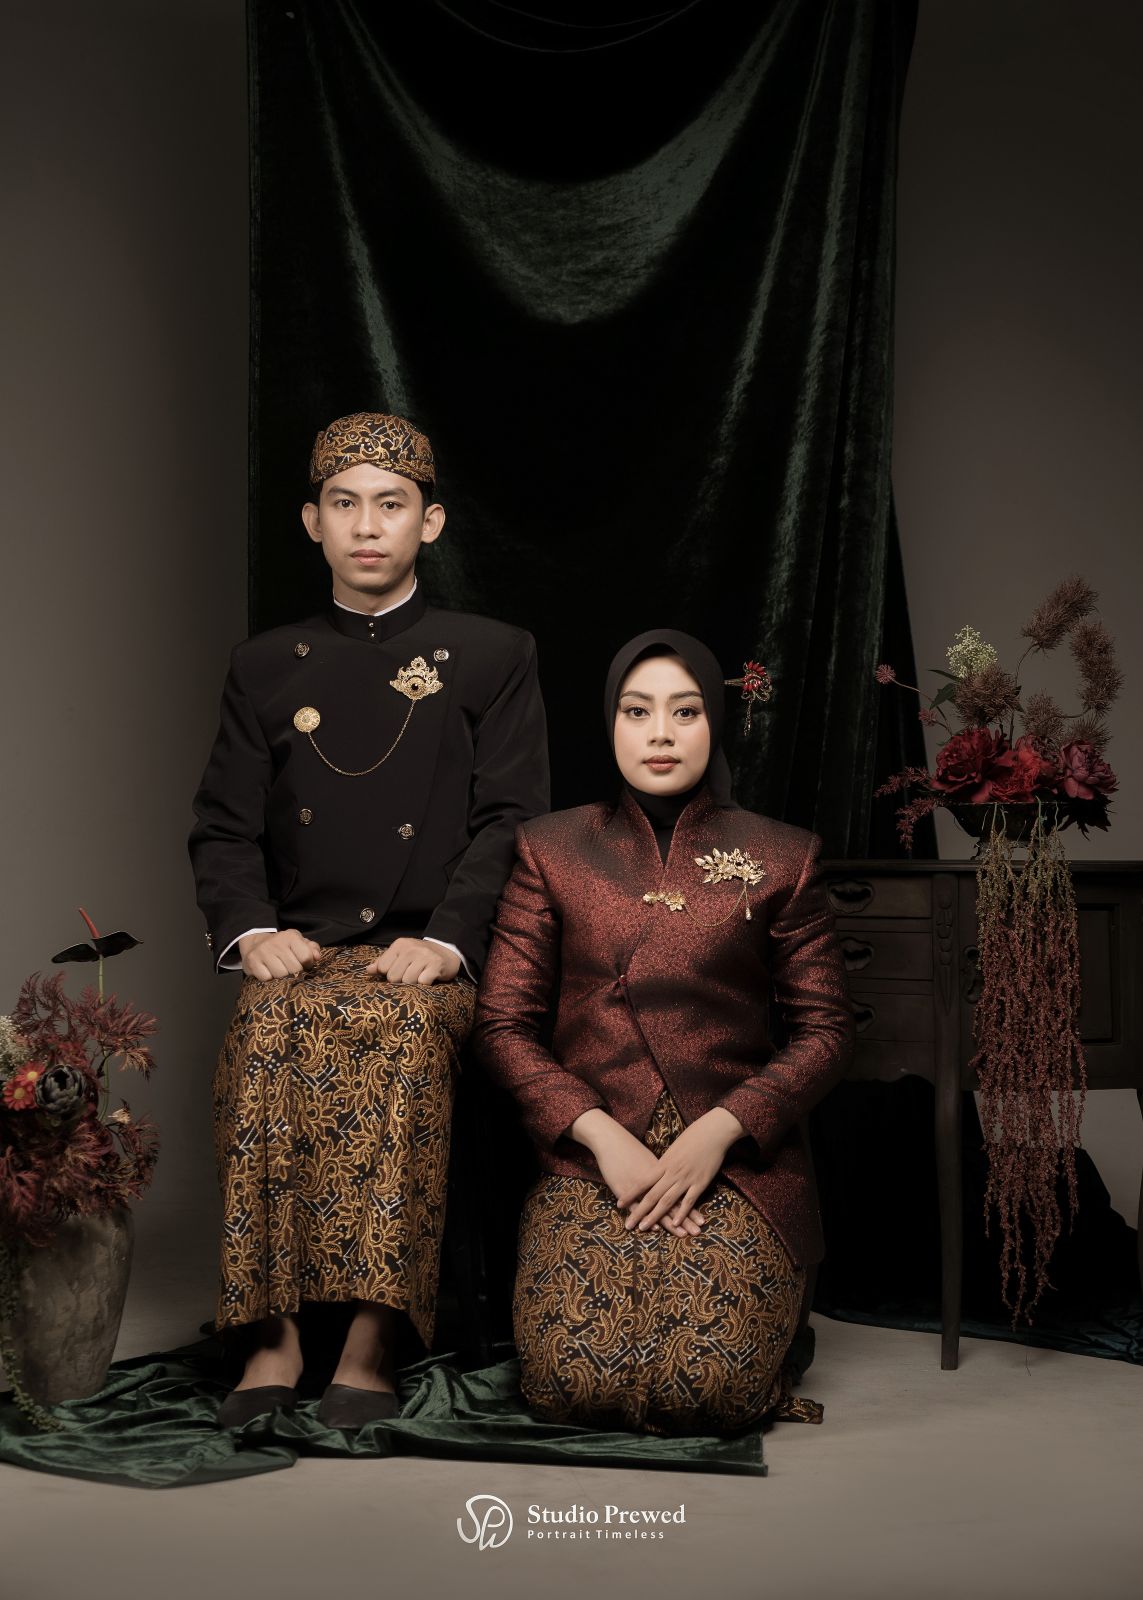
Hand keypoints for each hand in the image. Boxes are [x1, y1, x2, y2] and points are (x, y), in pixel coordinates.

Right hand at [239, 929, 320, 980]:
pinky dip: (269, 979)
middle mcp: (276, 943)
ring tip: (280, 971)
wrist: (255, 943)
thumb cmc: (282, 946)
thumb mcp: (298, 942)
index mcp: (290, 937)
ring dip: (282, 977)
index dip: (307, 964)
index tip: (303, 964)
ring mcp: (263, 952)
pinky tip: (269, 972)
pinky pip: (266, 979)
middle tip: (291, 969)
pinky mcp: (252, 962)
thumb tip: (317, 957)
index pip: (306, 957)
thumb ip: (311, 948)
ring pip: (281, 975)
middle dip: (295, 972)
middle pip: (294, 969)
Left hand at [366, 938, 460, 984]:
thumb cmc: (420, 956)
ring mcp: (424, 956)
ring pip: (408, 981)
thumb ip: (384, 961)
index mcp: (400, 945)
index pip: (383, 968)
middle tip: (412, 974)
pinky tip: (429, 977)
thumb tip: (368, 970)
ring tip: (420, 975)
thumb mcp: (401, 954)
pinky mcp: (436, 965)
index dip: (390, 974)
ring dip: (414, 983)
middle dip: (402, 980)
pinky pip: (423, 982)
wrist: (448, 951)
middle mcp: (411, 948)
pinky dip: (425, 984)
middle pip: (394, 977)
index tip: (400, 970)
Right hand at [571, 1111, 705, 1236]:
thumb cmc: (630, 1149)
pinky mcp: (628, 1189)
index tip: (701, 1220)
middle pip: (674, 1202)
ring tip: (683, 1235)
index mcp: (665, 1172)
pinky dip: (652, 1218)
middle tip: (698, 1233)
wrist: (612, 1140)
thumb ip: (661, 1170)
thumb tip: (670, 1179)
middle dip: (686, 1219)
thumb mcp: (648, 1159)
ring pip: (661, 1206)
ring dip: (671, 1223)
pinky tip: (657, 1228)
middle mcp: (657, 1180)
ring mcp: (644, 1186)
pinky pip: (643, 1207)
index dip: (690, 1208)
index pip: (680, 1193)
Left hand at [619, 1107, 744, 1232]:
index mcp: (663, 1163)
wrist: (712, 1132)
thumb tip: (656, 1173)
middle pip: (652, 1195)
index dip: (630, 1194)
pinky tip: (676, 1224)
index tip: (619, 1203)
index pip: (642, 1182)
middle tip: (629, 1224)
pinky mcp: (700, 1183)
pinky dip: (682, 1213)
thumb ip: (665, 1164)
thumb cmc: (692, 1137)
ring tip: (644, 1228)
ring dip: (655, 1216)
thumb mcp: (673, 1150)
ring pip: (667, 1201)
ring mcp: (686, 1179)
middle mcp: (672, 1173)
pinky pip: (689, 1201)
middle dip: (639, 1211)